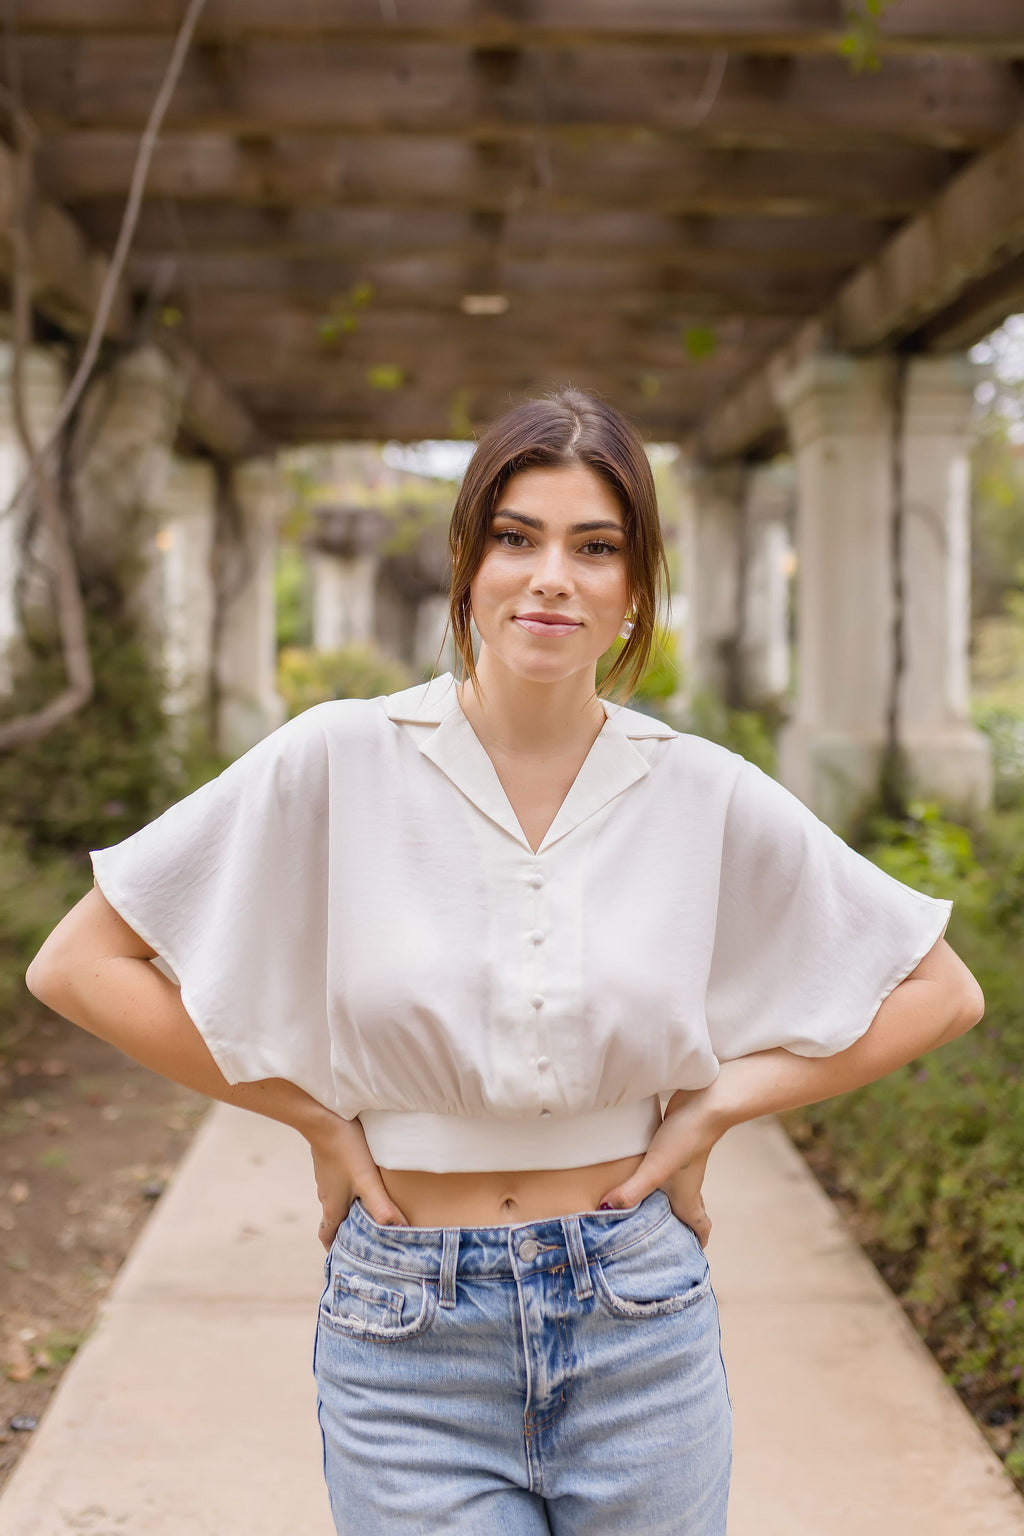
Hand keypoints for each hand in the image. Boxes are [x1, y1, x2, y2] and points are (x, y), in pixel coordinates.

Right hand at [307, 1111, 408, 1248]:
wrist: (323, 1118)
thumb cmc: (345, 1151)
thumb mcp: (367, 1181)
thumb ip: (381, 1207)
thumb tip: (399, 1231)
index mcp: (332, 1207)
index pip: (327, 1238)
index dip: (335, 1251)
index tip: (347, 1260)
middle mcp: (326, 1196)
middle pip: (335, 1222)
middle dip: (350, 1233)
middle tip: (369, 1239)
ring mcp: (327, 1180)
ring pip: (339, 1203)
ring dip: (353, 1211)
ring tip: (375, 1212)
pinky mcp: (331, 1164)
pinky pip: (341, 1185)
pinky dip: (353, 1192)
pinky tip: (369, 1184)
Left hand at [596, 1088, 722, 1247]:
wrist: (702, 1102)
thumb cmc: (685, 1139)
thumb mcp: (655, 1169)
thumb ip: (631, 1191)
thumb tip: (606, 1209)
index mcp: (688, 1197)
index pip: (700, 1227)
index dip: (696, 1244)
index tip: (687, 1259)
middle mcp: (686, 1184)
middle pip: (686, 1212)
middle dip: (676, 1229)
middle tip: (657, 1241)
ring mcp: (678, 1165)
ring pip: (672, 1191)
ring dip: (660, 1203)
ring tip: (639, 1212)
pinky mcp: (670, 1147)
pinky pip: (660, 1169)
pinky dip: (650, 1178)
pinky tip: (633, 1174)